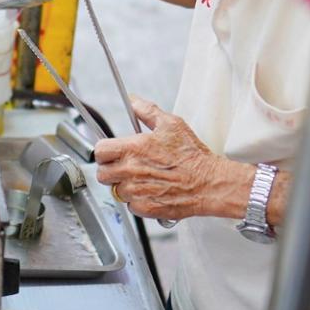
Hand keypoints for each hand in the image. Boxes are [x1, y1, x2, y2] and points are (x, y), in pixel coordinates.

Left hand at [94, 97, 225, 220]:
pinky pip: (130, 206)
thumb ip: (147, 111)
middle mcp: (130, 171)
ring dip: (125, 187)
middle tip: (125, 168)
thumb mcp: (171, 124)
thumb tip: (134, 101)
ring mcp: (136, 191)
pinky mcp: (145, 208)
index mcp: (133, 149)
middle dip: (111, 170)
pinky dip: (137, 201)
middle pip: (102, 174)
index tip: (111, 153)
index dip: (104, 152)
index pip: (99, 152)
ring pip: (116, 191)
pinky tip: (150, 192)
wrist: (209, 183)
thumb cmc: (192, 156)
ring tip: (142, 180)